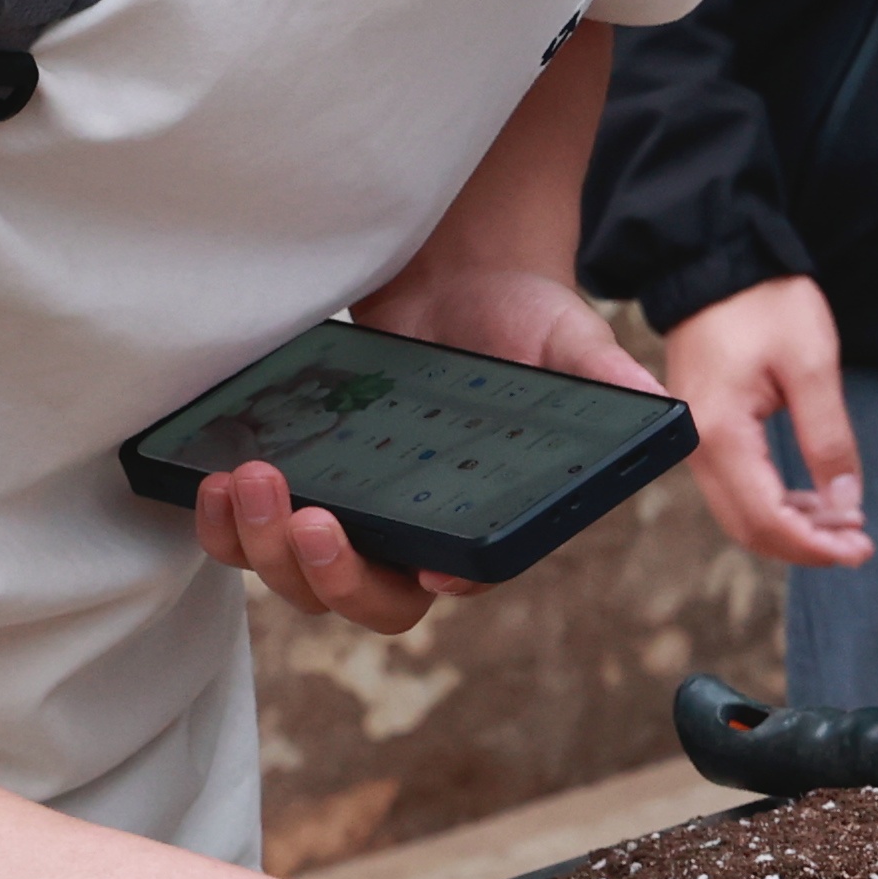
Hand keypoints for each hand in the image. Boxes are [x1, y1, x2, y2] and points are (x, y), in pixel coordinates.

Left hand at [205, 245, 659, 634]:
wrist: (449, 277)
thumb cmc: (518, 315)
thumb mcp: (568, 336)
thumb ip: (602, 375)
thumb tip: (665, 412)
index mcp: (489, 519)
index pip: (466, 576)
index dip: (437, 583)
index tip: (421, 564)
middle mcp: (418, 535)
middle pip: (367, 602)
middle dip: (329, 575)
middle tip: (310, 516)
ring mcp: (355, 517)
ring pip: (299, 579)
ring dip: (264, 547)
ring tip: (251, 479)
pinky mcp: (301, 488)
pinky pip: (248, 539)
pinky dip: (223, 524)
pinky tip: (212, 481)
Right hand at [655, 278, 869, 568]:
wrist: (720, 262)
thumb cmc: (766, 303)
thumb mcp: (813, 365)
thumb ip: (829, 438)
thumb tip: (845, 502)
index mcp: (719, 434)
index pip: (764, 518)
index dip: (813, 544)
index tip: (859, 548)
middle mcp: (698, 448)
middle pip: (747, 526)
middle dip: (805, 545)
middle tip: (859, 546)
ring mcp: (697, 441)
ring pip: (740, 512)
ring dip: (792, 527)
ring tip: (845, 526)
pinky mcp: (706, 431)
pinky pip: (737, 486)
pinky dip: (775, 503)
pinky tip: (814, 501)